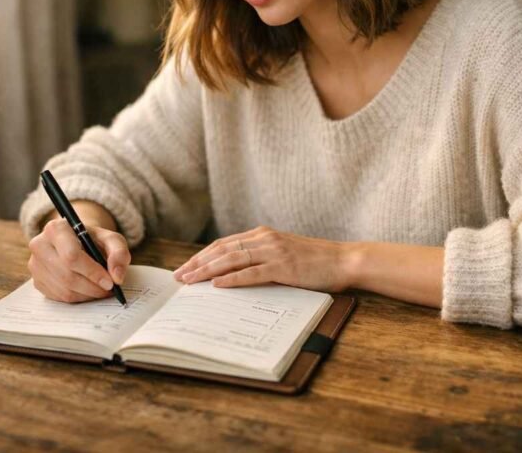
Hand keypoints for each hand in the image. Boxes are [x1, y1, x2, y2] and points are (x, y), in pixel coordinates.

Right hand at [28, 216, 130, 302]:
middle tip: (109, 289)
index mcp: (56, 228)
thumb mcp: (111, 239)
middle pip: (67, 275)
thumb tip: (117, 277)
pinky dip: (77, 298)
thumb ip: (119, 253)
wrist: (76, 241)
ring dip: (87, 294)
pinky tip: (87, 290)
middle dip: (92, 287)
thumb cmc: (93, 239)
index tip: (110, 282)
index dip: (92, 272)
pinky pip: (58, 297)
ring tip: (101, 290)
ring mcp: (35, 265)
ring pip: (63, 289)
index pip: (71, 256)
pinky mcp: (37, 281)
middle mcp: (40, 245)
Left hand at [172, 225, 353, 292]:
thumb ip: (261, 259)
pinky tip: (217, 285)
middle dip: (197, 264)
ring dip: (207, 271)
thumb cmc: (315, 262)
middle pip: (222, 250)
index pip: (224, 244)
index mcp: (262, 235)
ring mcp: (274, 251)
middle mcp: (264, 239)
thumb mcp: (283, 255)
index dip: (202, 256)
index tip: (185, 268)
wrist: (343, 260)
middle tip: (178, 277)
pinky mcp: (284, 266)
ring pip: (232, 260)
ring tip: (190, 281)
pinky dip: (232, 279)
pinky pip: (252, 273)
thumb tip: (233, 276)